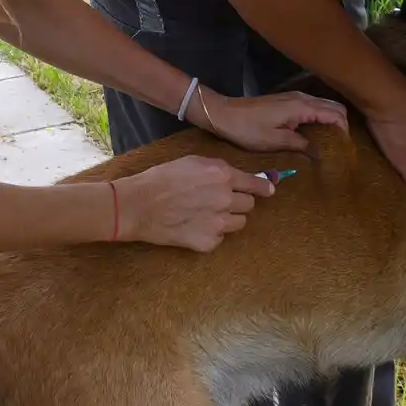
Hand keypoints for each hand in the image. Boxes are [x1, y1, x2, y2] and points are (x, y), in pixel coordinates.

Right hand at [113, 156, 275, 251]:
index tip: (268, 190)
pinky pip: (221, 238)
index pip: (256, 184)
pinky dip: (212, 233)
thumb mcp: (191, 162)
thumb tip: (240, 177)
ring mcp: (218, 223)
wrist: (137, 205)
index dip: (263, 187)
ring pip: (239, 223)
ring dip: (228, 218)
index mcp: (222, 175)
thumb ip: (218, 169)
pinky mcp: (208, 242)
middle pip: (249, 204)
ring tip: (206, 214)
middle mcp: (225, 198)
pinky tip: (194, 226)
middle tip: (218, 201)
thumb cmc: (160, 179)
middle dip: (237, 202)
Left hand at [192, 88, 348, 151]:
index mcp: (302, 107)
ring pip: (324, 105)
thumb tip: (323, 153)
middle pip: (334, 107)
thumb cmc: (249, 129)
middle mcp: (302, 98)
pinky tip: (315, 134)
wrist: (224, 114)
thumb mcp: (276, 141)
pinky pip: (313, 106)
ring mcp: (294, 97)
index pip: (336, 114)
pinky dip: (320, 118)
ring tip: (330, 142)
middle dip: (342, 124)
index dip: (344, 130)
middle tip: (340, 146)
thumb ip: (302, 145)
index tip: (345, 148)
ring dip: (331, 121)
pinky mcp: (287, 100)